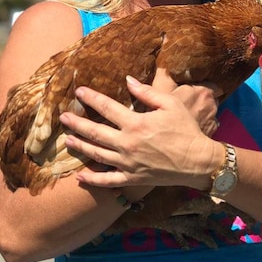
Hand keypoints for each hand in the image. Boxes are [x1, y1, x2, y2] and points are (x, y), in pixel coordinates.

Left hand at [59, 76, 218, 190]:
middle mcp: (128, 144)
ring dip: (81, 147)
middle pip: (95, 132)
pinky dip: (93, 180)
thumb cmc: (186, 130)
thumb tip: (128, 79)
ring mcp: (128, 163)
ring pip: (97, 155)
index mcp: (136, 123)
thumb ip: (147, 92)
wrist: (199, 161)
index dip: (91, 98)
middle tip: (63, 117)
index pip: (107, 108)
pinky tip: (79, 177)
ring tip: (67, 140)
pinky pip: (108, 181)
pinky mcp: (133, 178)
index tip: (79, 92)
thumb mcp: (170, 104)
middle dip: (77, 123)